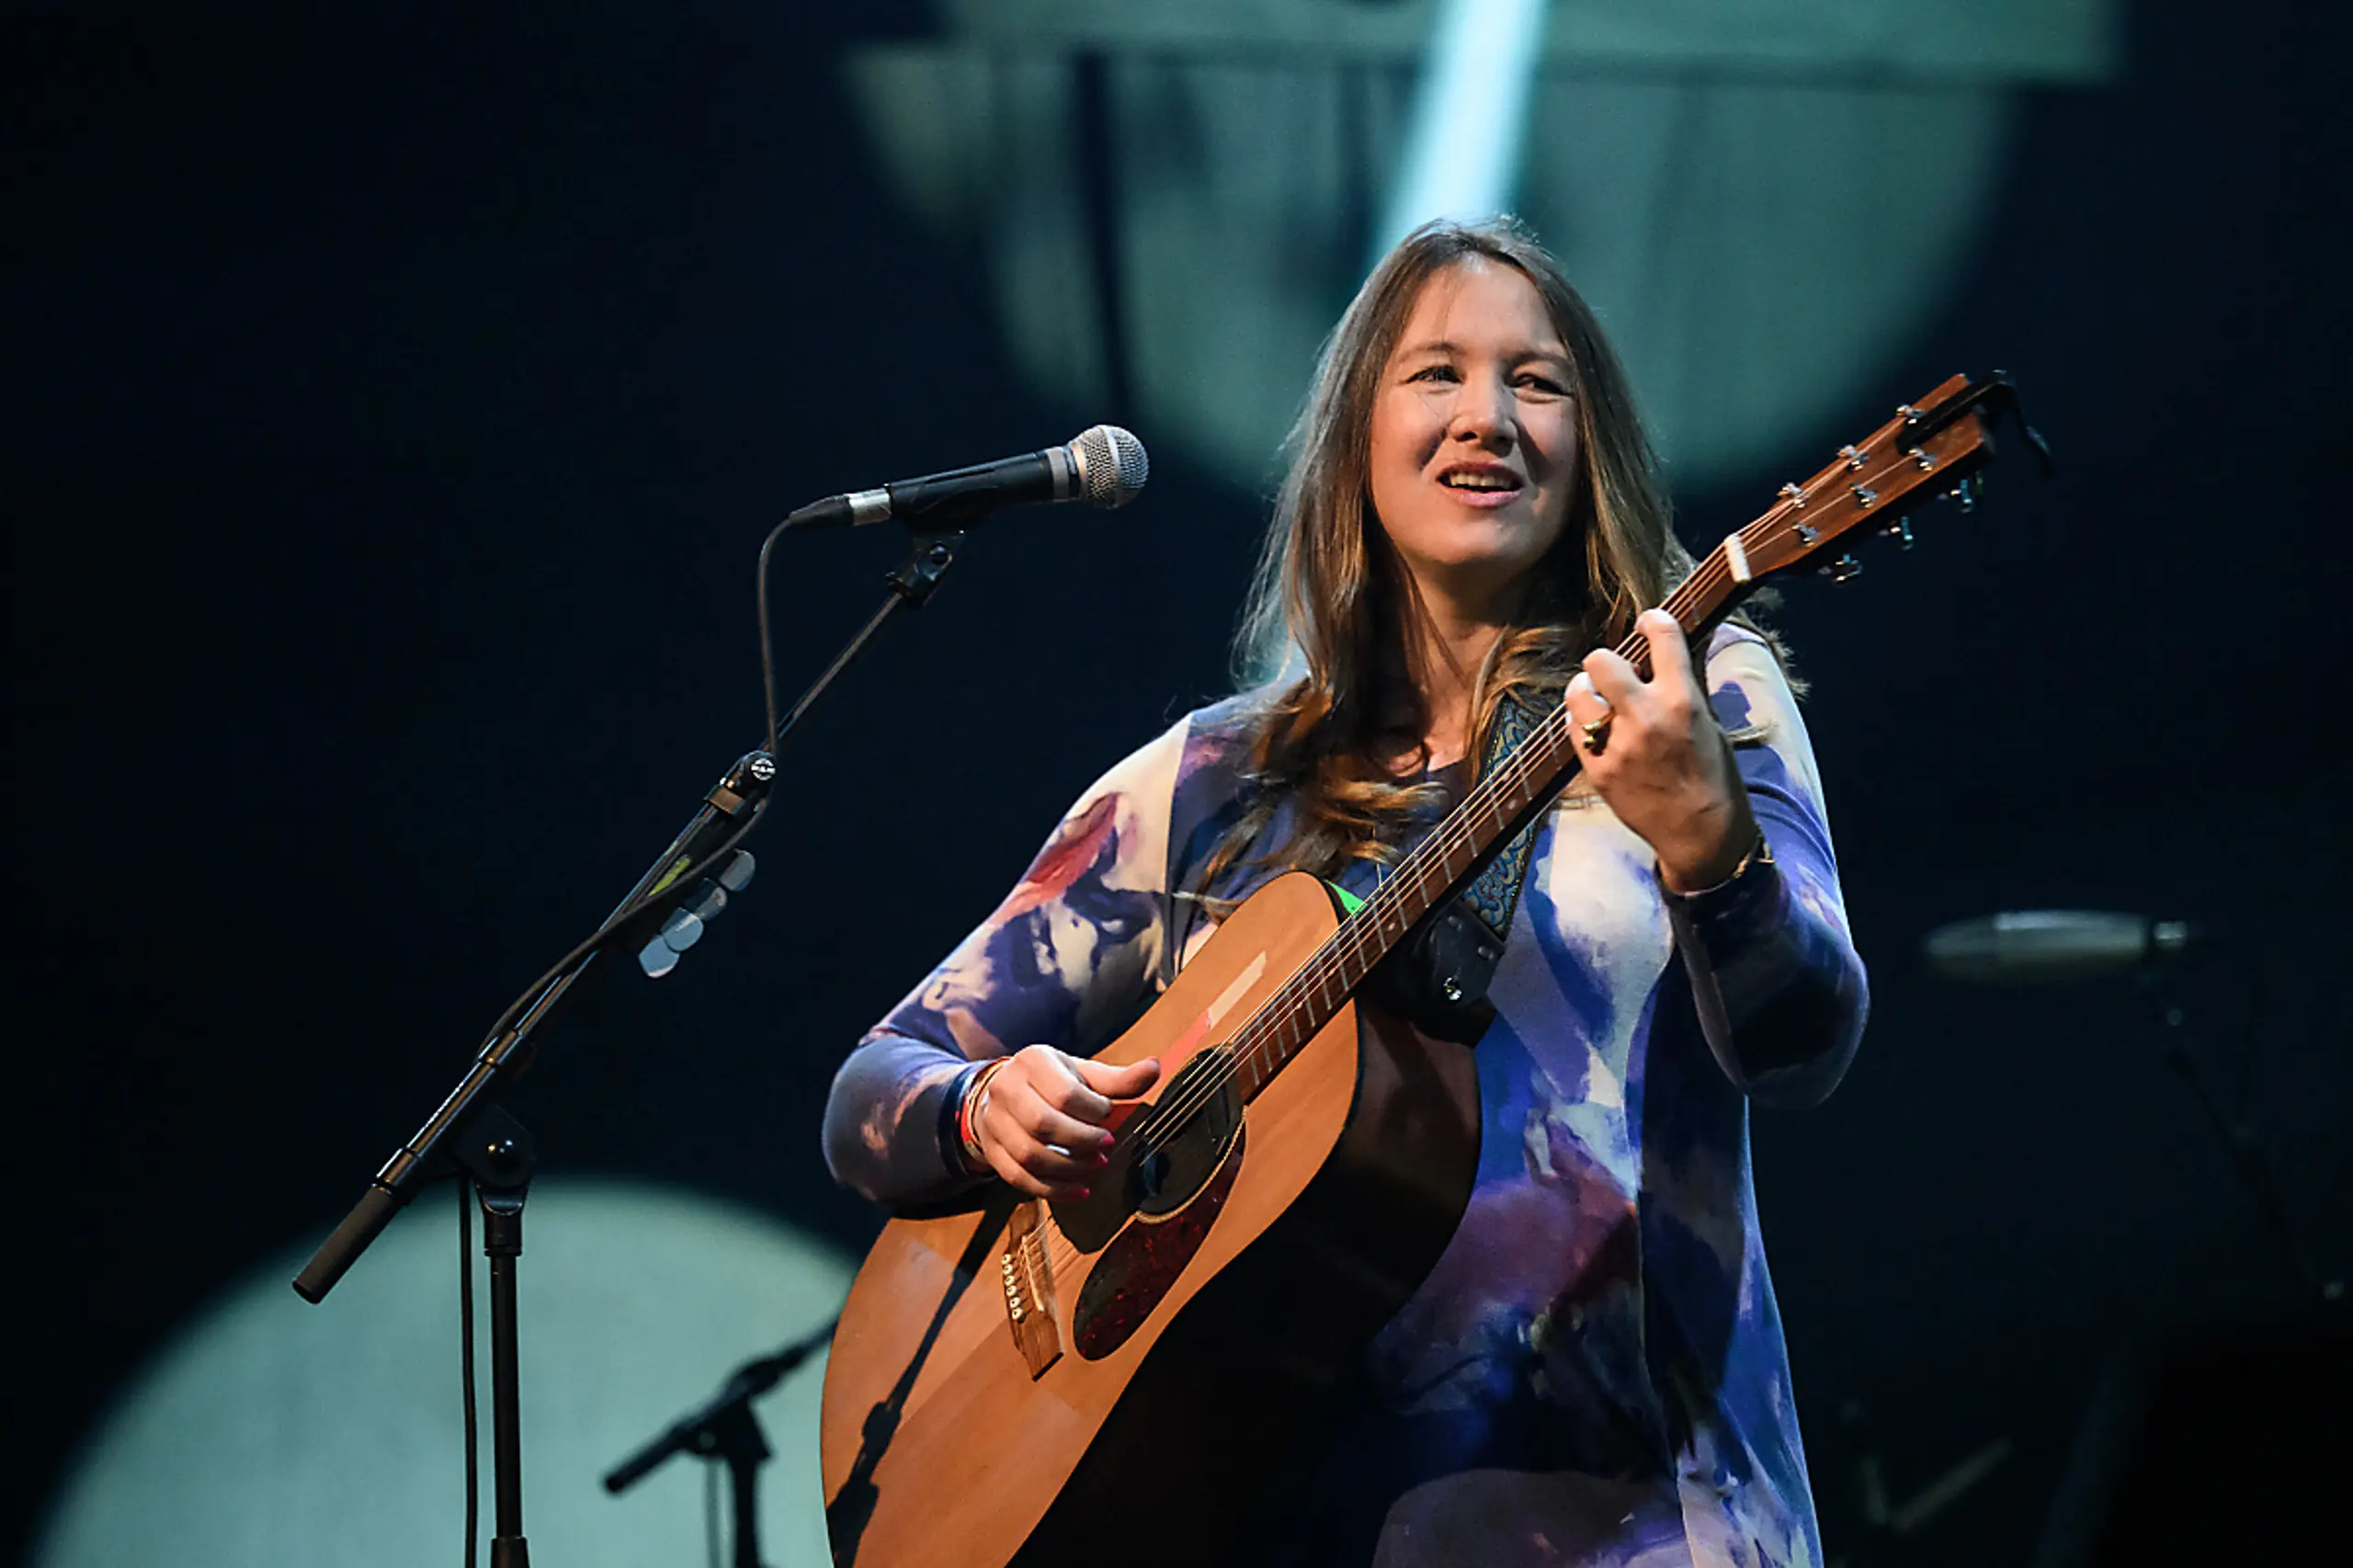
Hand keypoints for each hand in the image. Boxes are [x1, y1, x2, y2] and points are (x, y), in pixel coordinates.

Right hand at [971, 1045, 1160, 1200]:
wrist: (1002, 1093)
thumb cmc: (1050, 1082)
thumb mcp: (1082, 1074)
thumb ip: (1118, 1079)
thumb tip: (1154, 1069)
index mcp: (1032, 1062)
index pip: (1064, 1093)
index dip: (1093, 1111)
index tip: (1108, 1116)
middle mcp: (1006, 1089)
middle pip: (1043, 1124)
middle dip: (1081, 1141)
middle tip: (1106, 1146)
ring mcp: (994, 1122)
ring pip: (1029, 1154)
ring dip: (1069, 1168)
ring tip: (1096, 1166)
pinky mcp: (992, 1150)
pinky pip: (1019, 1178)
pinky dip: (1052, 1190)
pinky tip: (1079, 1191)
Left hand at [1564, 609, 1757, 892]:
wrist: (1699, 833)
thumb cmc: (1713, 777)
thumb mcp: (1710, 723)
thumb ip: (1687, 685)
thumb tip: (1676, 649)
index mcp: (1683, 701)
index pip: (1661, 637)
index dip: (1653, 622)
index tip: (1649, 623)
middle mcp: (1646, 717)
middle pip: (1601, 660)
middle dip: (1607, 661)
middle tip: (1617, 674)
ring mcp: (1616, 745)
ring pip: (1578, 693)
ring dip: (1588, 691)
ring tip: (1601, 701)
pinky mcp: (1596, 769)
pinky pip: (1573, 729)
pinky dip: (1583, 723)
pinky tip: (1598, 730)